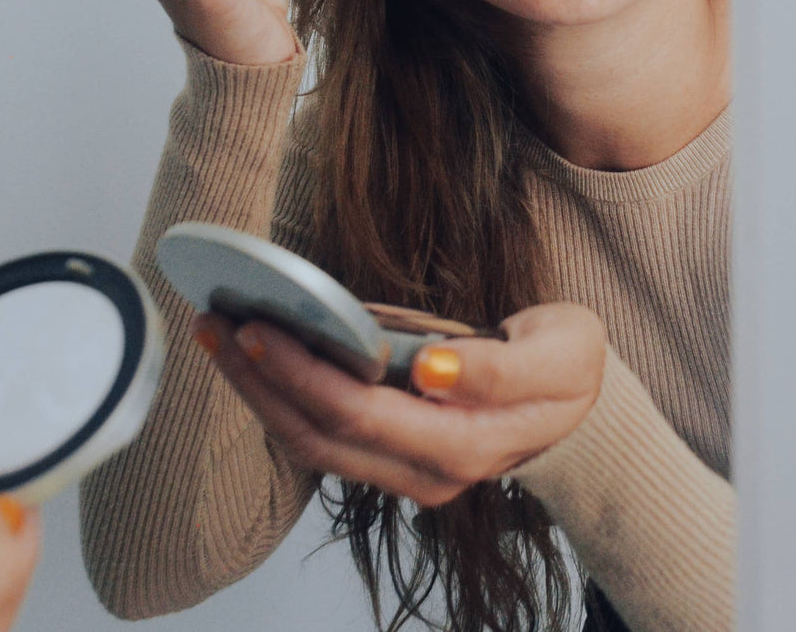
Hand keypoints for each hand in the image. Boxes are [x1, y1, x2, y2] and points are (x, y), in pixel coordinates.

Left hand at [194, 303, 604, 505]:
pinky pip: (321, 434)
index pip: (356, 413)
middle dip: (257, 380)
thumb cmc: (568, 370)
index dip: (299, 373)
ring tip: (216, 335)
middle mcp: (423, 472)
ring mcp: (403, 471)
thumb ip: (498, 369)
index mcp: (463, 445)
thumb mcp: (560, 354)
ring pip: (309, 442)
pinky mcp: (390, 455)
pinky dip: (280, 396)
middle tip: (213, 323)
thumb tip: (431, 370)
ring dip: (257, 391)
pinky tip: (254, 356)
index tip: (256, 326)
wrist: (582, 410)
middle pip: (316, 435)